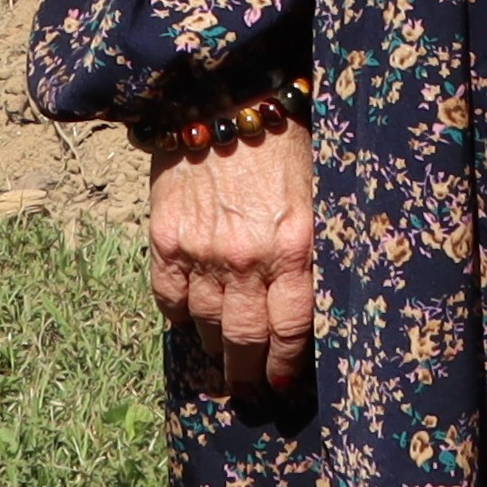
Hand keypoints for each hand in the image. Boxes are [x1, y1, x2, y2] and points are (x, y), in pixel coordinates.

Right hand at [142, 116, 318, 393]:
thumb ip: (315, 246)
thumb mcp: (321, 192)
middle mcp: (247, 256)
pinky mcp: (165, 238)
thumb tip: (319, 300)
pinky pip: (168, 299)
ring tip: (222, 368)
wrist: (224, 91)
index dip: (286, 365)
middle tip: (251, 394)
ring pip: (206, 326)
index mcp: (294, 244)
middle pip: (245, 339)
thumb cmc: (286, 140)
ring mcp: (201, 250)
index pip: (291, 328)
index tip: (284, 387)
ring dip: (215, 353)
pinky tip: (190, 325)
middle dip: (249, 375)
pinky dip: (179, 318)